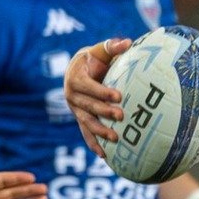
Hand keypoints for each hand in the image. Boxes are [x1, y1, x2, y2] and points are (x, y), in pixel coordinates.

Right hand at [65, 37, 132, 155]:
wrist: (79, 70)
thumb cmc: (94, 59)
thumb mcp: (100, 51)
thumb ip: (112, 47)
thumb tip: (127, 43)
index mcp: (75, 78)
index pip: (87, 86)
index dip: (101, 91)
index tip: (118, 96)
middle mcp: (72, 96)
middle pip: (88, 106)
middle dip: (104, 112)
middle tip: (121, 116)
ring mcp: (75, 109)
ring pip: (86, 122)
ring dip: (99, 131)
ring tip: (115, 138)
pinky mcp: (80, 119)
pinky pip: (85, 133)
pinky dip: (93, 144)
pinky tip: (104, 155)